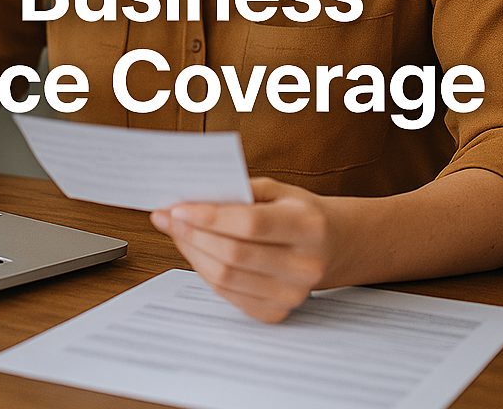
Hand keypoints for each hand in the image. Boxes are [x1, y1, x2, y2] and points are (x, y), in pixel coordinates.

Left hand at [150, 177, 335, 322]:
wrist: (335, 245)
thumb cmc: (299, 212)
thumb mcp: (277, 190)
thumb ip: (238, 192)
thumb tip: (189, 198)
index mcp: (308, 226)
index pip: (250, 224)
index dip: (209, 218)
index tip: (177, 208)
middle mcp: (305, 264)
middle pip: (233, 254)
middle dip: (191, 234)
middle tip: (166, 217)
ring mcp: (293, 294)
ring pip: (226, 278)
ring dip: (192, 253)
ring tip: (176, 232)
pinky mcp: (278, 312)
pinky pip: (229, 295)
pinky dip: (205, 273)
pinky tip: (195, 253)